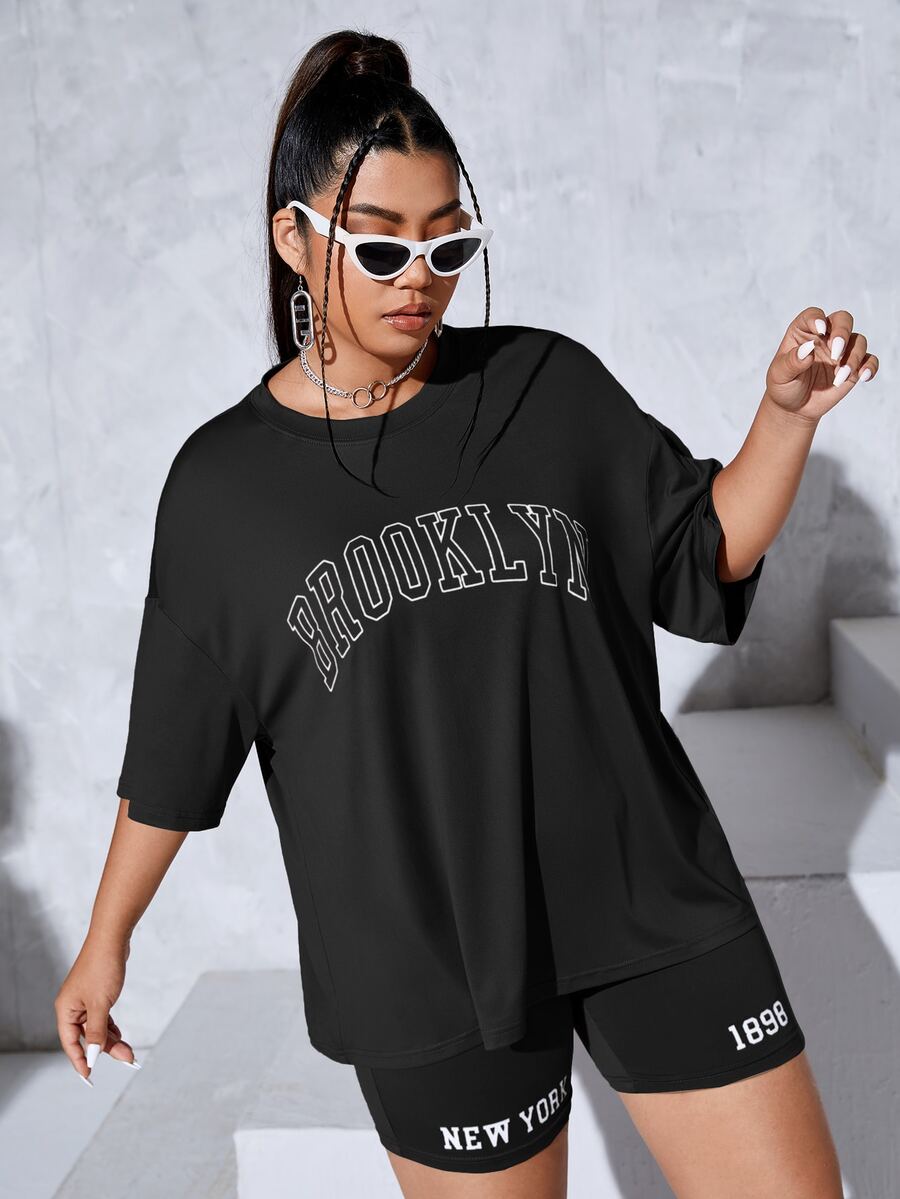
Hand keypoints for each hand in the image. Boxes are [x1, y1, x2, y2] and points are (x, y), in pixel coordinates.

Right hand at [55, 936, 139, 1085]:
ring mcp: (84, 1000)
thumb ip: (95, 1031)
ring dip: (111, 1039)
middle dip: (105, 1049)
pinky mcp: (97, 994)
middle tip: (127, 1058)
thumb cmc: (102, 968)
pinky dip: (111, 1026)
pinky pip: (102, 1017)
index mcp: (66, 1009)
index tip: (89, 1076)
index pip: (69, 1042)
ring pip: (96, 1027)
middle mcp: (72, 1006)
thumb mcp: (100, 1004)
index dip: (79, 1060)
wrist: (112, 939)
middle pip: (86, 1036)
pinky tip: (120, 1034)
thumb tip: (92, 1054)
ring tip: (129, 1051)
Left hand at [764, 307, 878, 424]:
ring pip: (858, 340)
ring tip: (840, 376)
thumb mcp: (779, 375)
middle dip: (843, 332)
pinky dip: (870, 366)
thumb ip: (792, 361)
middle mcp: (825, 337)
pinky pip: (869, 360)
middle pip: (843, 319)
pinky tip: (863, 376)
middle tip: (836, 352)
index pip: (813, 315)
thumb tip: (807, 349)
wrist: (794, 408)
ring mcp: (841, 351)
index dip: (817, 318)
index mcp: (803, 332)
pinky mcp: (852, 367)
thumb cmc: (784, 386)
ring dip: (853, 357)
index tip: (820, 331)